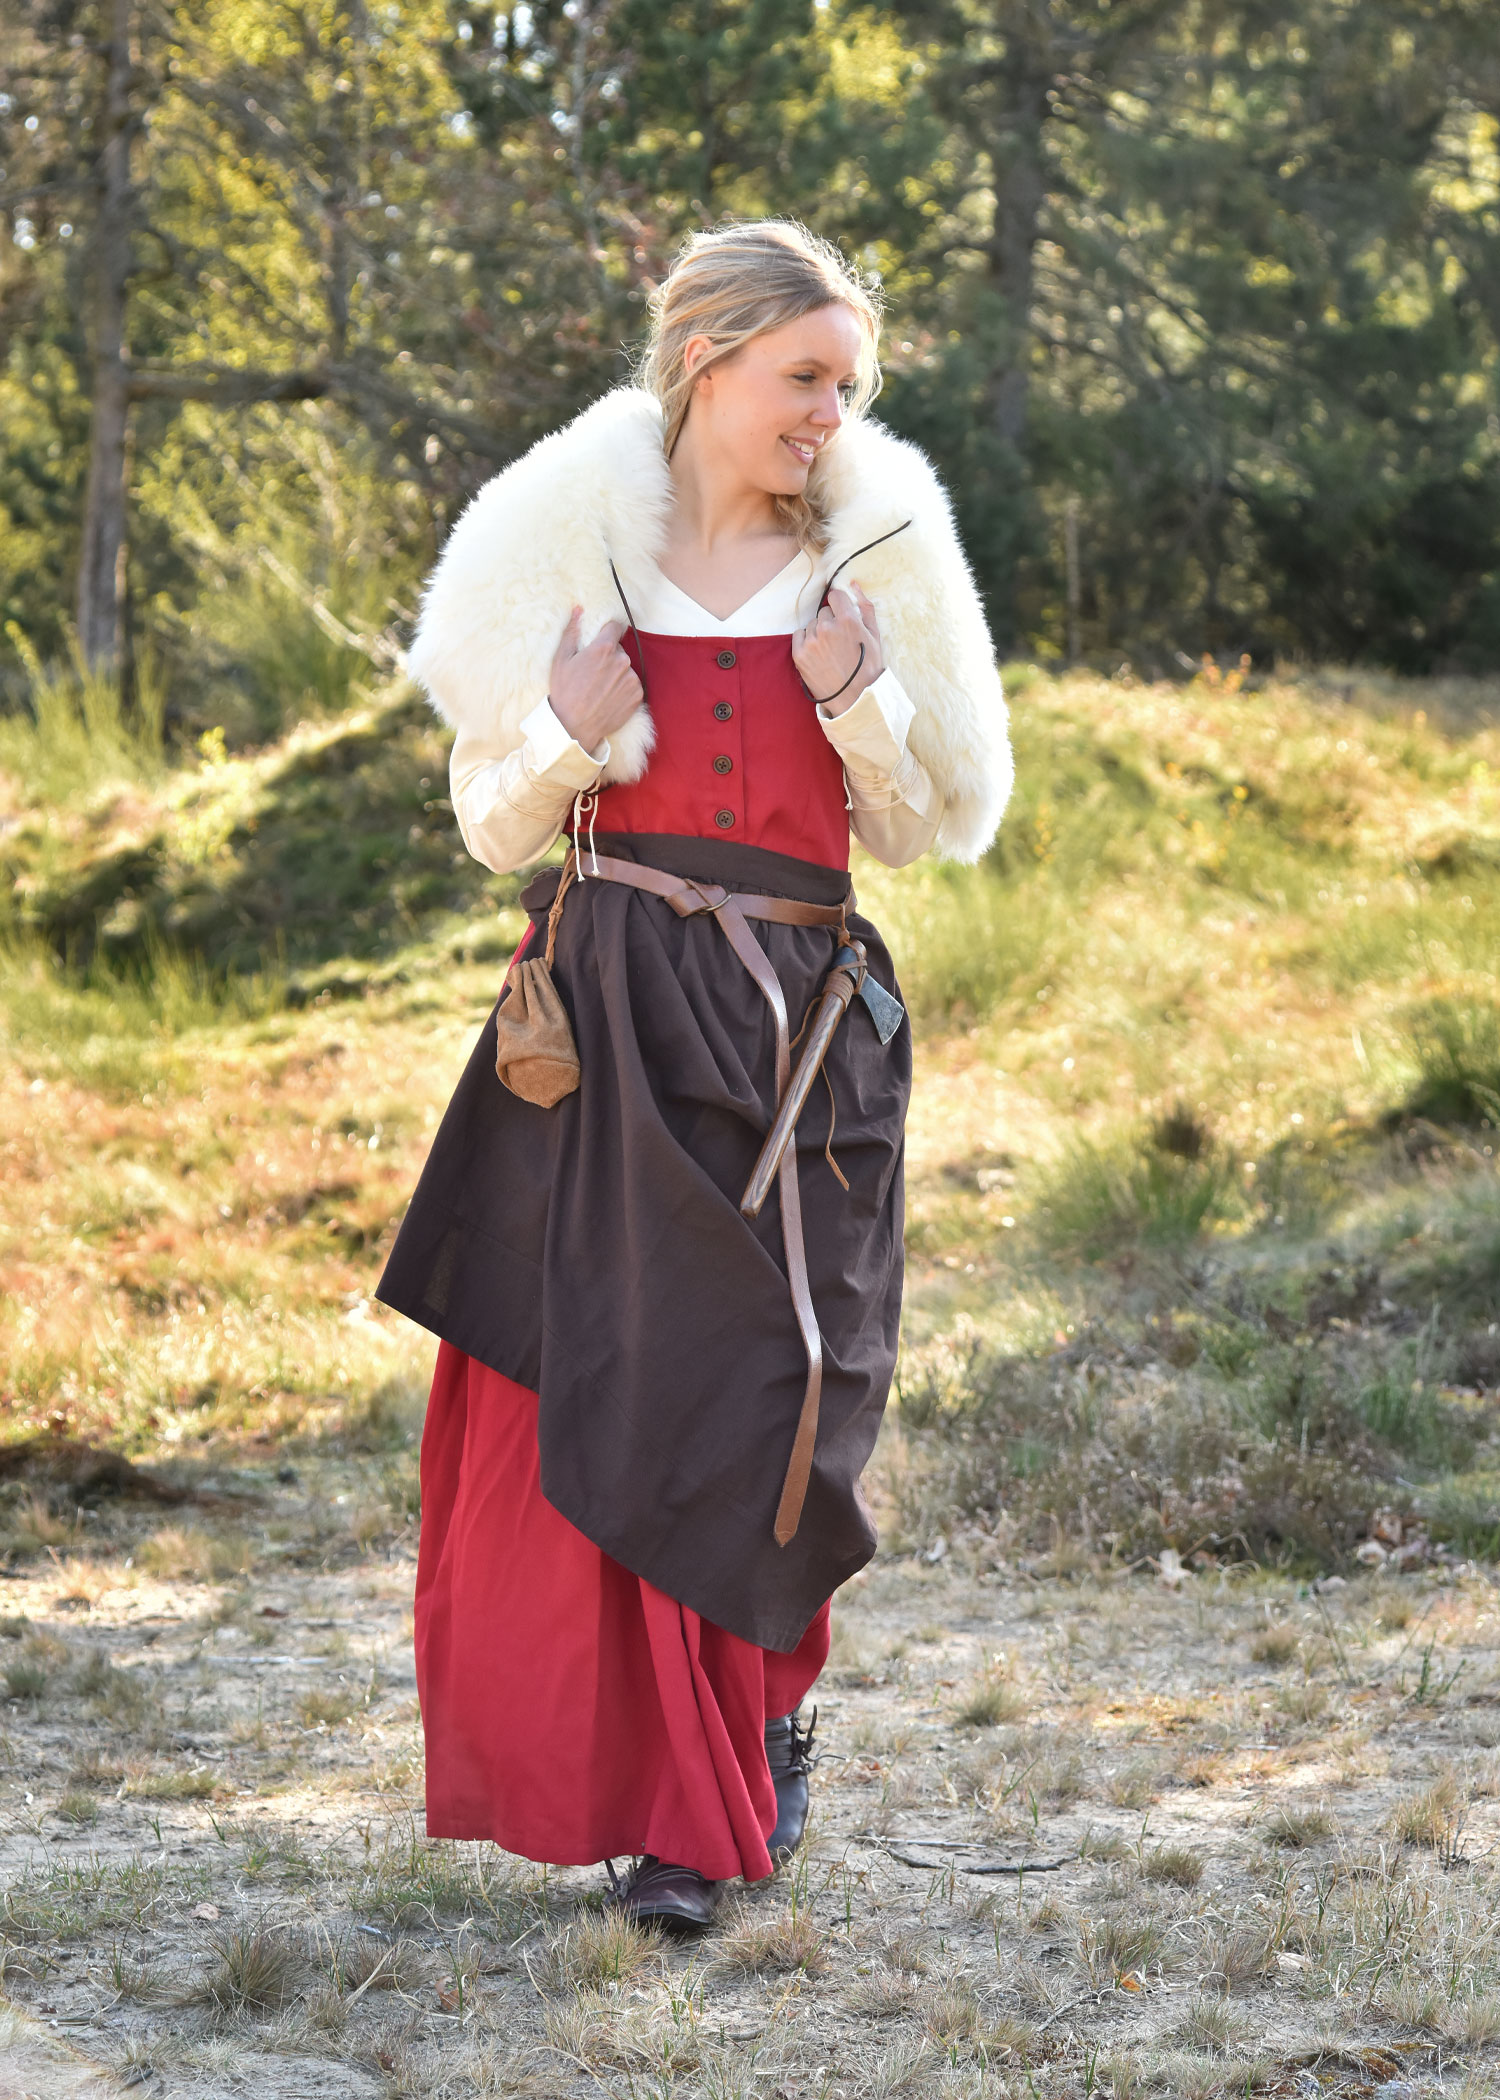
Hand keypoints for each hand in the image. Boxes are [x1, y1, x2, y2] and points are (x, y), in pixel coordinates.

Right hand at [547, 607, 643, 751]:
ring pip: (625, 668)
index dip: (607, 632)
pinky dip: (623, 689)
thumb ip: (572, 632)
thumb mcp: (561, 659)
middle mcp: (622, 660)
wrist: (574, 727)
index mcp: (603, 648)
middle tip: (593, 674)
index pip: (615, 627)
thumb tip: (578, 610)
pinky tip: (609, 697)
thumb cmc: (564, 692)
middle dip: (608, 657)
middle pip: (618, 650)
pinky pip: (632, 685)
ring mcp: (632, 679)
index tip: (601, 640)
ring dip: (616, 674)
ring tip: (600, 688)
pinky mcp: (638, 695)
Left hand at [792, 584, 883, 715]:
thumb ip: (864, 606)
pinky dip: (806, 642)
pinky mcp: (799, 654)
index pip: (835, 596)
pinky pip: (799, 635)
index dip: (839, 606)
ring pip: (812, 625)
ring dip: (819, 633)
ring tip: (830, 651)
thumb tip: (853, 584)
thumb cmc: (868, 666)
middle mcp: (827, 628)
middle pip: (824, 613)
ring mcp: (812, 641)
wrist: (855, 698)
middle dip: (831, 623)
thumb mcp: (874, 635)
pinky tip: (818, 654)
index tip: (842, 617)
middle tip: (839, 642)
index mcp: (848, 620)